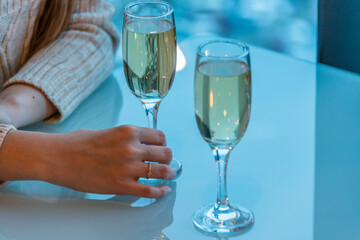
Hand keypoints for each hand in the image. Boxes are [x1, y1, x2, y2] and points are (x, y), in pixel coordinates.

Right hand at [0, 126, 175, 197]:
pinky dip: (160, 192)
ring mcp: (128, 168)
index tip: (161, 148)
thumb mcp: (107, 131)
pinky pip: (150, 191)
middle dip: (168, 159)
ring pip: (163, 172)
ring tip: (168, 176)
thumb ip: (126, 137)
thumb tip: (140, 143)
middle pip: (166, 153)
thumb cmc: (78, 144)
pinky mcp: (121, 186)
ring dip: (169, 174)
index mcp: (128, 132)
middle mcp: (131, 148)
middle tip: (166, 163)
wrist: (57, 158)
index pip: (160, 136)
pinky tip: (162, 190)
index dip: (163, 143)